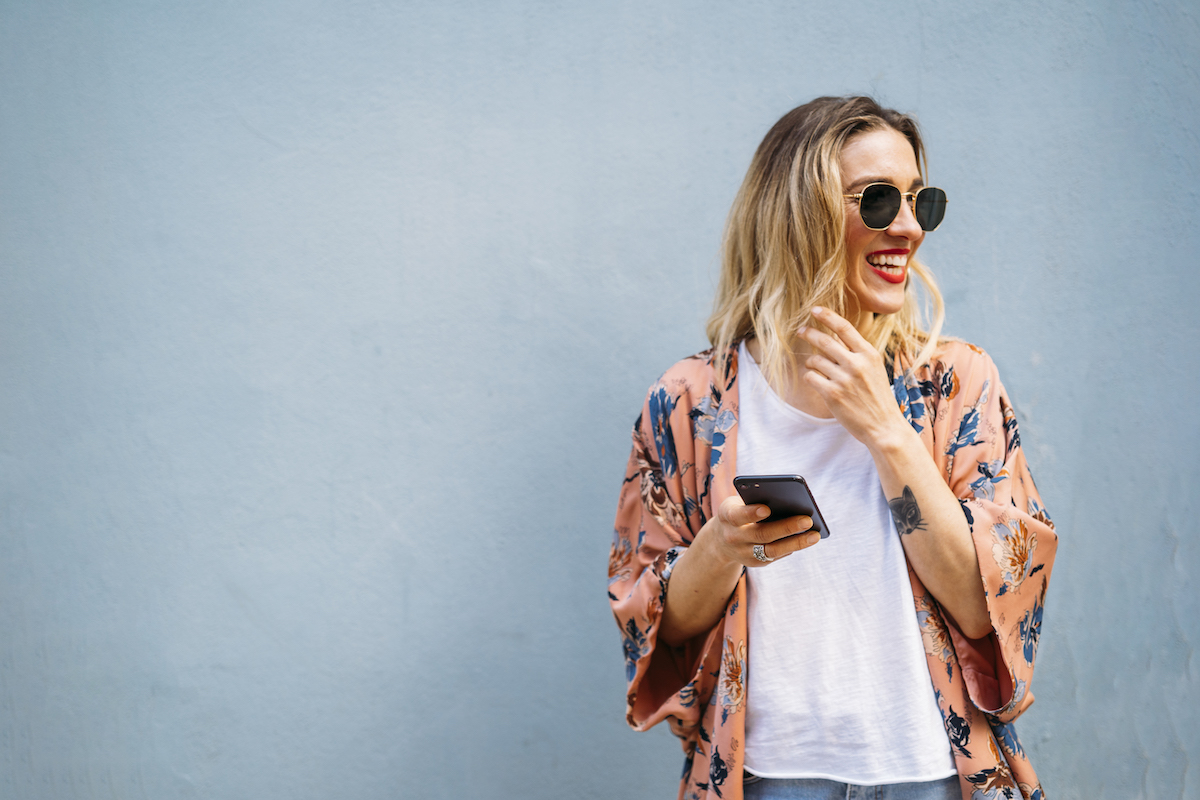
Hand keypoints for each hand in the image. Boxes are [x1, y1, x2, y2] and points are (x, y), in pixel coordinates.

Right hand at [702, 495, 820, 566]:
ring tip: (815, 535)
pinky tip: (807, 540)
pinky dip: (792, 547)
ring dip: (795, 543)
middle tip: (807, 520)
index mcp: (727, 516)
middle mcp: (733, 537)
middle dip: (786, 527)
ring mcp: (743, 553)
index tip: (767, 509)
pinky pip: (776, 556)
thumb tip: (790, 504)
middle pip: (761, 534)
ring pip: (772, 550)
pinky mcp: (755, 562)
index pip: (737, 515)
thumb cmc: (738, 512)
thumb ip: (756, 501)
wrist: (721, 540)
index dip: (751, 513)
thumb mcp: (739, 503)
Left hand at [798, 306, 907, 448]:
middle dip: (809, 333)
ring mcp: (844, 379)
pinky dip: (810, 377)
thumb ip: (856, 353)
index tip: (814, 310)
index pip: (844, 328)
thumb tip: (834, 336)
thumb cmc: (878, 397)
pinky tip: (816, 381)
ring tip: (815, 367)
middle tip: (801, 331)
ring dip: (811, 362)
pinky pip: (810, 377)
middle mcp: (856, 364)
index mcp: (869, 354)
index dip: (827, 316)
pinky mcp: (832, 394)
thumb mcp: (873, 369)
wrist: (884, 427)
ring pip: (814, 360)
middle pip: (824, 341)